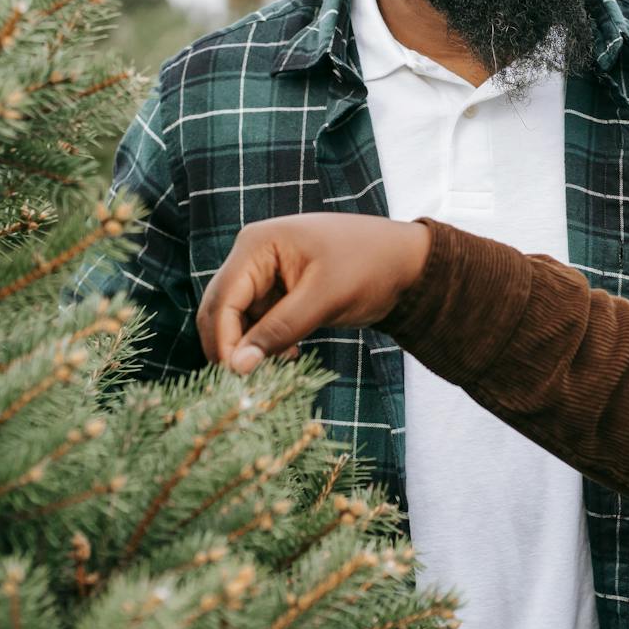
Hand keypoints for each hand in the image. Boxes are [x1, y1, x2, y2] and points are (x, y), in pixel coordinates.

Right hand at [195, 214, 431, 373]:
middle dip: (231, 346)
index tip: (235, 379)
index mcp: (258, 245)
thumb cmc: (370, 267)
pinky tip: (289, 355)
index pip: (223, 299)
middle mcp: (253, 255)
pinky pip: (257, 321)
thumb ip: (279, 330)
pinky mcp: (278, 291)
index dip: (224, 341)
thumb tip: (237, 366)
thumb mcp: (325, 299)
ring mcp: (264, 272)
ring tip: (280, 365)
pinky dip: (265, 342)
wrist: (407, 262)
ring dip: (249, 346)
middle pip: (221, 309)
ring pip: (237, 319)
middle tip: (249, 383)